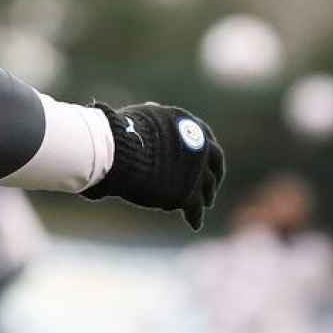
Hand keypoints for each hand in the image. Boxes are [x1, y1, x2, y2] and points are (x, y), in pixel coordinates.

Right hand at [81, 102, 224, 229]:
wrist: (117, 151)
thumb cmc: (120, 132)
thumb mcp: (142, 115)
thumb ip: (155, 117)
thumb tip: (153, 108)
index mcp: (189, 125)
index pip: (207, 140)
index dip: (208, 153)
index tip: (208, 161)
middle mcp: (199, 146)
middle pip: (215, 163)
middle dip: (214, 176)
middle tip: (211, 186)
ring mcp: (195, 171)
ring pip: (207, 188)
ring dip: (206, 197)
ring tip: (204, 205)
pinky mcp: (187, 193)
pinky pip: (195, 208)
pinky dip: (195, 216)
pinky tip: (194, 224)